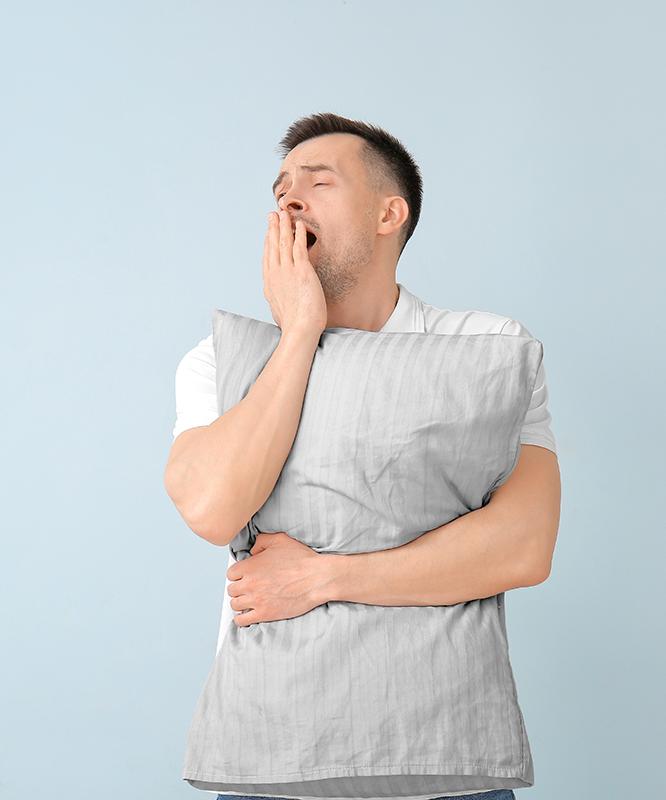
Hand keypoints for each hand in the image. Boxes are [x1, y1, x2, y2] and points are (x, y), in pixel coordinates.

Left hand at [226, 531, 333, 625]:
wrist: (316, 578)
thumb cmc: (301, 559)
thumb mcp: (280, 540)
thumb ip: (261, 541)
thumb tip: (252, 550)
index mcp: (250, 566)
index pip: (230, 574)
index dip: (238, 574)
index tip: (246, 576)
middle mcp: (249, 583)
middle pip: (231, 590)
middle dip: (240, 588)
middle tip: (249, 588)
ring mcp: (256, 600)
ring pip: (235, 605)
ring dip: (241, 602)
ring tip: (249, 600)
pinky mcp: (264, 614)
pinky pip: (242, 620)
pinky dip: (242, 618)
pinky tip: (248, 614)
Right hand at [263, 208, 327, 335]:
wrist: (300, 330)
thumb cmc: (294, 326)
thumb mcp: (280, 311)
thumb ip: (279, 300)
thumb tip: (280, 302)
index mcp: (269, 284)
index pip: (267, 257)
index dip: (267, 241)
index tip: (269, 231)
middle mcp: (275, 274)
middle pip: (272, 246)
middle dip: (273, 228)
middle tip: (273, 214)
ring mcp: (287, 272)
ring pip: (283, 242)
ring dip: (283, 225)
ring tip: (284, 213)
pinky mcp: (301, 271)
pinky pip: (298, 247)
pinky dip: (297, 234)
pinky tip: (298, 224)